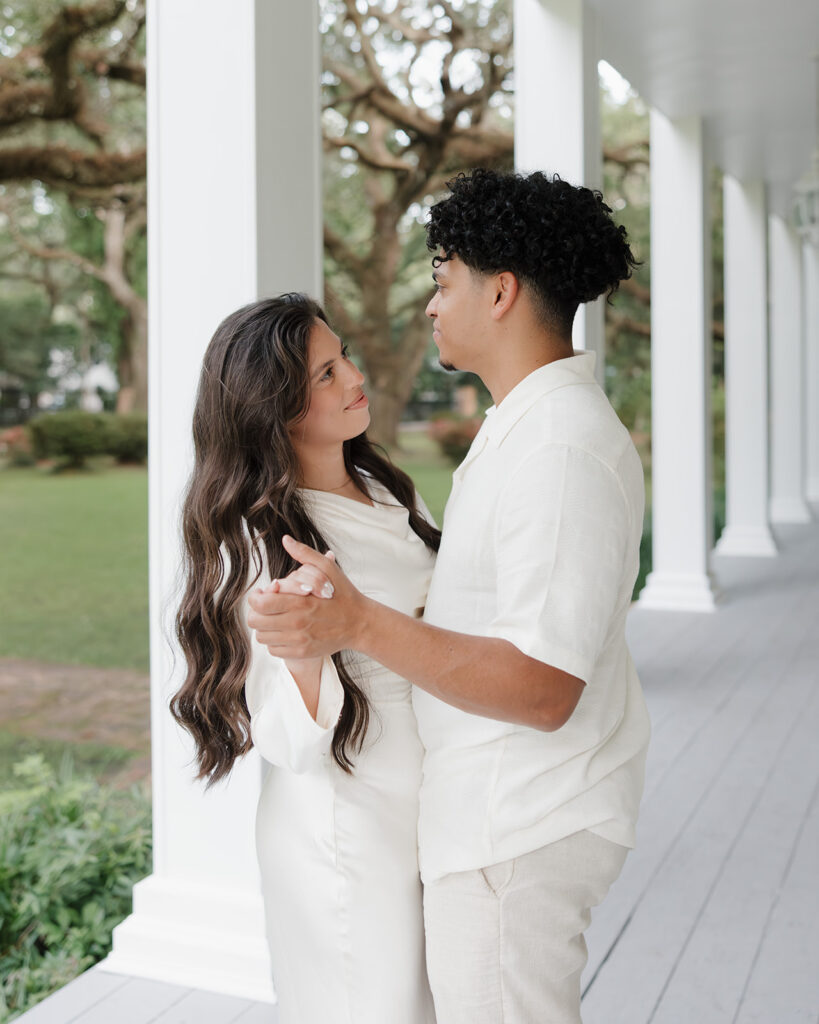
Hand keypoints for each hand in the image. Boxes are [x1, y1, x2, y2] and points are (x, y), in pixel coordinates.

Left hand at [247, 536, 367, 658]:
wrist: (360, 623)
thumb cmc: (342, 594)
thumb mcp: (328, 568)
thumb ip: (305, 553)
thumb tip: (286, 540)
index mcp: (299, 602)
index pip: (260, 603)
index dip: (255, 597)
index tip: (262, 594)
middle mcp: (297, 624)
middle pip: (255, 621)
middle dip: (256, 612)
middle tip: (266, 607)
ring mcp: (299, 641)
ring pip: (262, 637)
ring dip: (265, 627)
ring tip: (275, 618)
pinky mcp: (302, 653)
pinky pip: (274, 650)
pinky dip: (275, 641)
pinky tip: (284, 631)